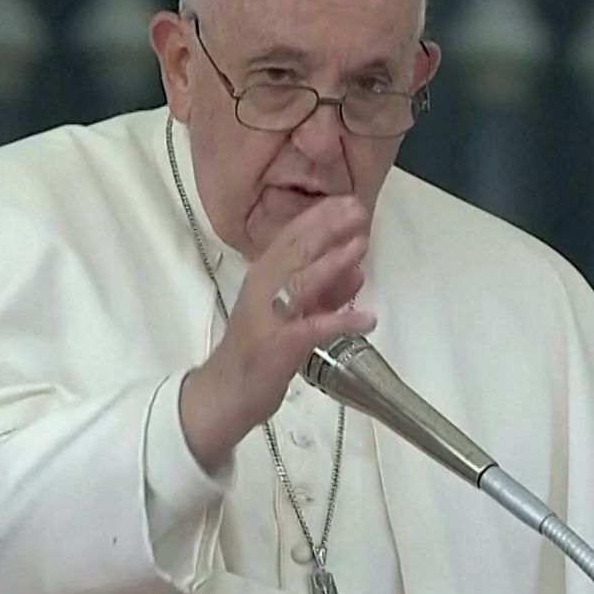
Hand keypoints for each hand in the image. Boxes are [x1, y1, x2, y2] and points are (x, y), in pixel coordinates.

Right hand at [180, 195, 375, 471]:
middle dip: (328, 227)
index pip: (291, 238)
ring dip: (333, 262)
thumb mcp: (292, 313)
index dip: (319, 217)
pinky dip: (341, 321)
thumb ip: (323, 292)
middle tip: (358, 208)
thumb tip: (357, 268)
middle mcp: (263, 289)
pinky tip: (367, 318)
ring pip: (303, 282)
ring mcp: (270, 316)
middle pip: (296, 251)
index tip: (347, 199)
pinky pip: (314, 329)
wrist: (226, 394)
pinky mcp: (280, 346)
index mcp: (263, 277)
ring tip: (362, 245)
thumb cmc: (257, 352)